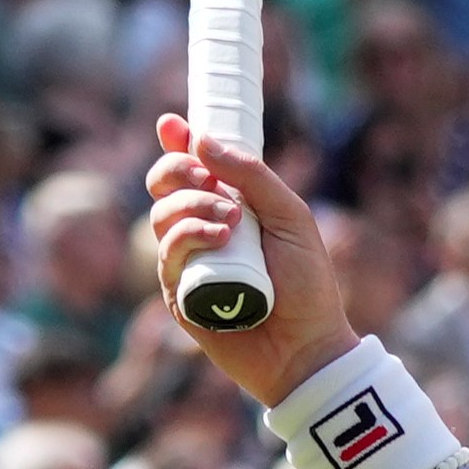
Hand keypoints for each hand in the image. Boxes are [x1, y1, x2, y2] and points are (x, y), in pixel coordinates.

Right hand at [145, 113, 360, 406]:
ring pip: (160, 215)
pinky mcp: (178, 294)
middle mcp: (205, 230)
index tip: (171, 123)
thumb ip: (252, 176)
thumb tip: (202, 139)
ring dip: (190, 205)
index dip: (178, 143)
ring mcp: (189, 262)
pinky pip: (166, 252)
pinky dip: (187, 236)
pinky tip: (217, 237)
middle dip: (176, 169)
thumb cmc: (307, 283)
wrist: (307, 346)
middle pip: (165, 186)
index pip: (194, 167)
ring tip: (230, 221)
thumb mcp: (290, 217)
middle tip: (205, 178)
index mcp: (233, 207)